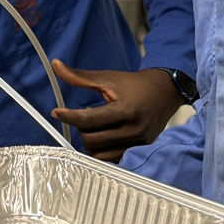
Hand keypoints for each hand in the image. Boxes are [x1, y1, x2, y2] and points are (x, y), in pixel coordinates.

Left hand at [49, 62, 181, 161]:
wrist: (166, 91)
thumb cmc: (136, 84)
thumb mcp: (108, 78)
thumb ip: (80, 76)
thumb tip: (56, 65)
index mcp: (125, 111)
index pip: (89, 120)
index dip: (68, 116)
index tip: (56, 112)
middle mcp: (133, 130)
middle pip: (91, 140)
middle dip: (81, 129)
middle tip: (83, 117)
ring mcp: (138, 143)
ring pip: (100, 154)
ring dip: (90, 142)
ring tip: (94, 127)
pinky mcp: (140, 150)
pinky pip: (112, 159)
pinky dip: (102, 150)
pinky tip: (103, 136)